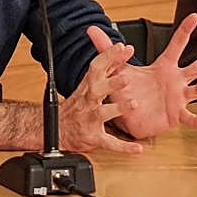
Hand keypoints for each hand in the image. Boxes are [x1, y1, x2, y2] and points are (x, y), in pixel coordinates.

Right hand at [56, 35, 138, 152]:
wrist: (59, 131)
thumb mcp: (89, 83)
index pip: (97, 67)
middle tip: (127, 77)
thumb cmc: (77, 106)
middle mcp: (88, 101)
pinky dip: (123, 147)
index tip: (122, 47)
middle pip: (97, 89)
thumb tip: (124, 48)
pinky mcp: (93, 137)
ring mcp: (89, 119)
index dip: (108, 56)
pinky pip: (109, 143)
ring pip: (102, 114)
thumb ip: (109, 66)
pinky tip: (137, 148)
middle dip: (111, 83)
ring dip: (117, 109)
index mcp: (88, 86)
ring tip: (133, 104)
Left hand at [102, 13, 196, 140]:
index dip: (185, 29)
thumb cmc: (129, 89)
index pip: (177, 44)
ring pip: (196, 90)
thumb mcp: (118, 68)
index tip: (194, 16)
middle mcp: (175, 80)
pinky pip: (189, 117)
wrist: (127, 115)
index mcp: (164, 66)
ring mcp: (178, 97)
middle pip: (195, 66)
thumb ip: (106, 48)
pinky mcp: (176, 114)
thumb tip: (91, 29)